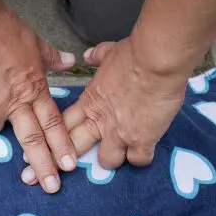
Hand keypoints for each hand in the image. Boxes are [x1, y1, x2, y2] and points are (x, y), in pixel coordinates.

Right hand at [0, 6, 76, 193]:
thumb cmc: (3, 29)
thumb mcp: (34, 41)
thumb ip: (52, 58)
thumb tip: (70, 61)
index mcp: (34, 88)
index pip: (53, 123)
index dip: (62, 146)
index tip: (69, 166)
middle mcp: (15, 102)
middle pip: (32, 142)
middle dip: (43, 167)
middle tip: (50, 187)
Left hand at [63, 38, 187, 167]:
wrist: (157, 61)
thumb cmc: (134, 54)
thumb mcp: (109, 53)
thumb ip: (97, 57)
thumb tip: (88, 55)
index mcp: (89, 103)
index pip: (64, 126)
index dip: (59, 136)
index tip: (58, 143)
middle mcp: (100, 122)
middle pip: (76, 148)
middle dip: (74, 157)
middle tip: (77, 161)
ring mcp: (120, 134)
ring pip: (107, 162)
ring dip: (112, 159)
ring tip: (120, 153)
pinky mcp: (142, 140)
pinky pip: (137, 161)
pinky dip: (140, 158)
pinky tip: (143, 151)